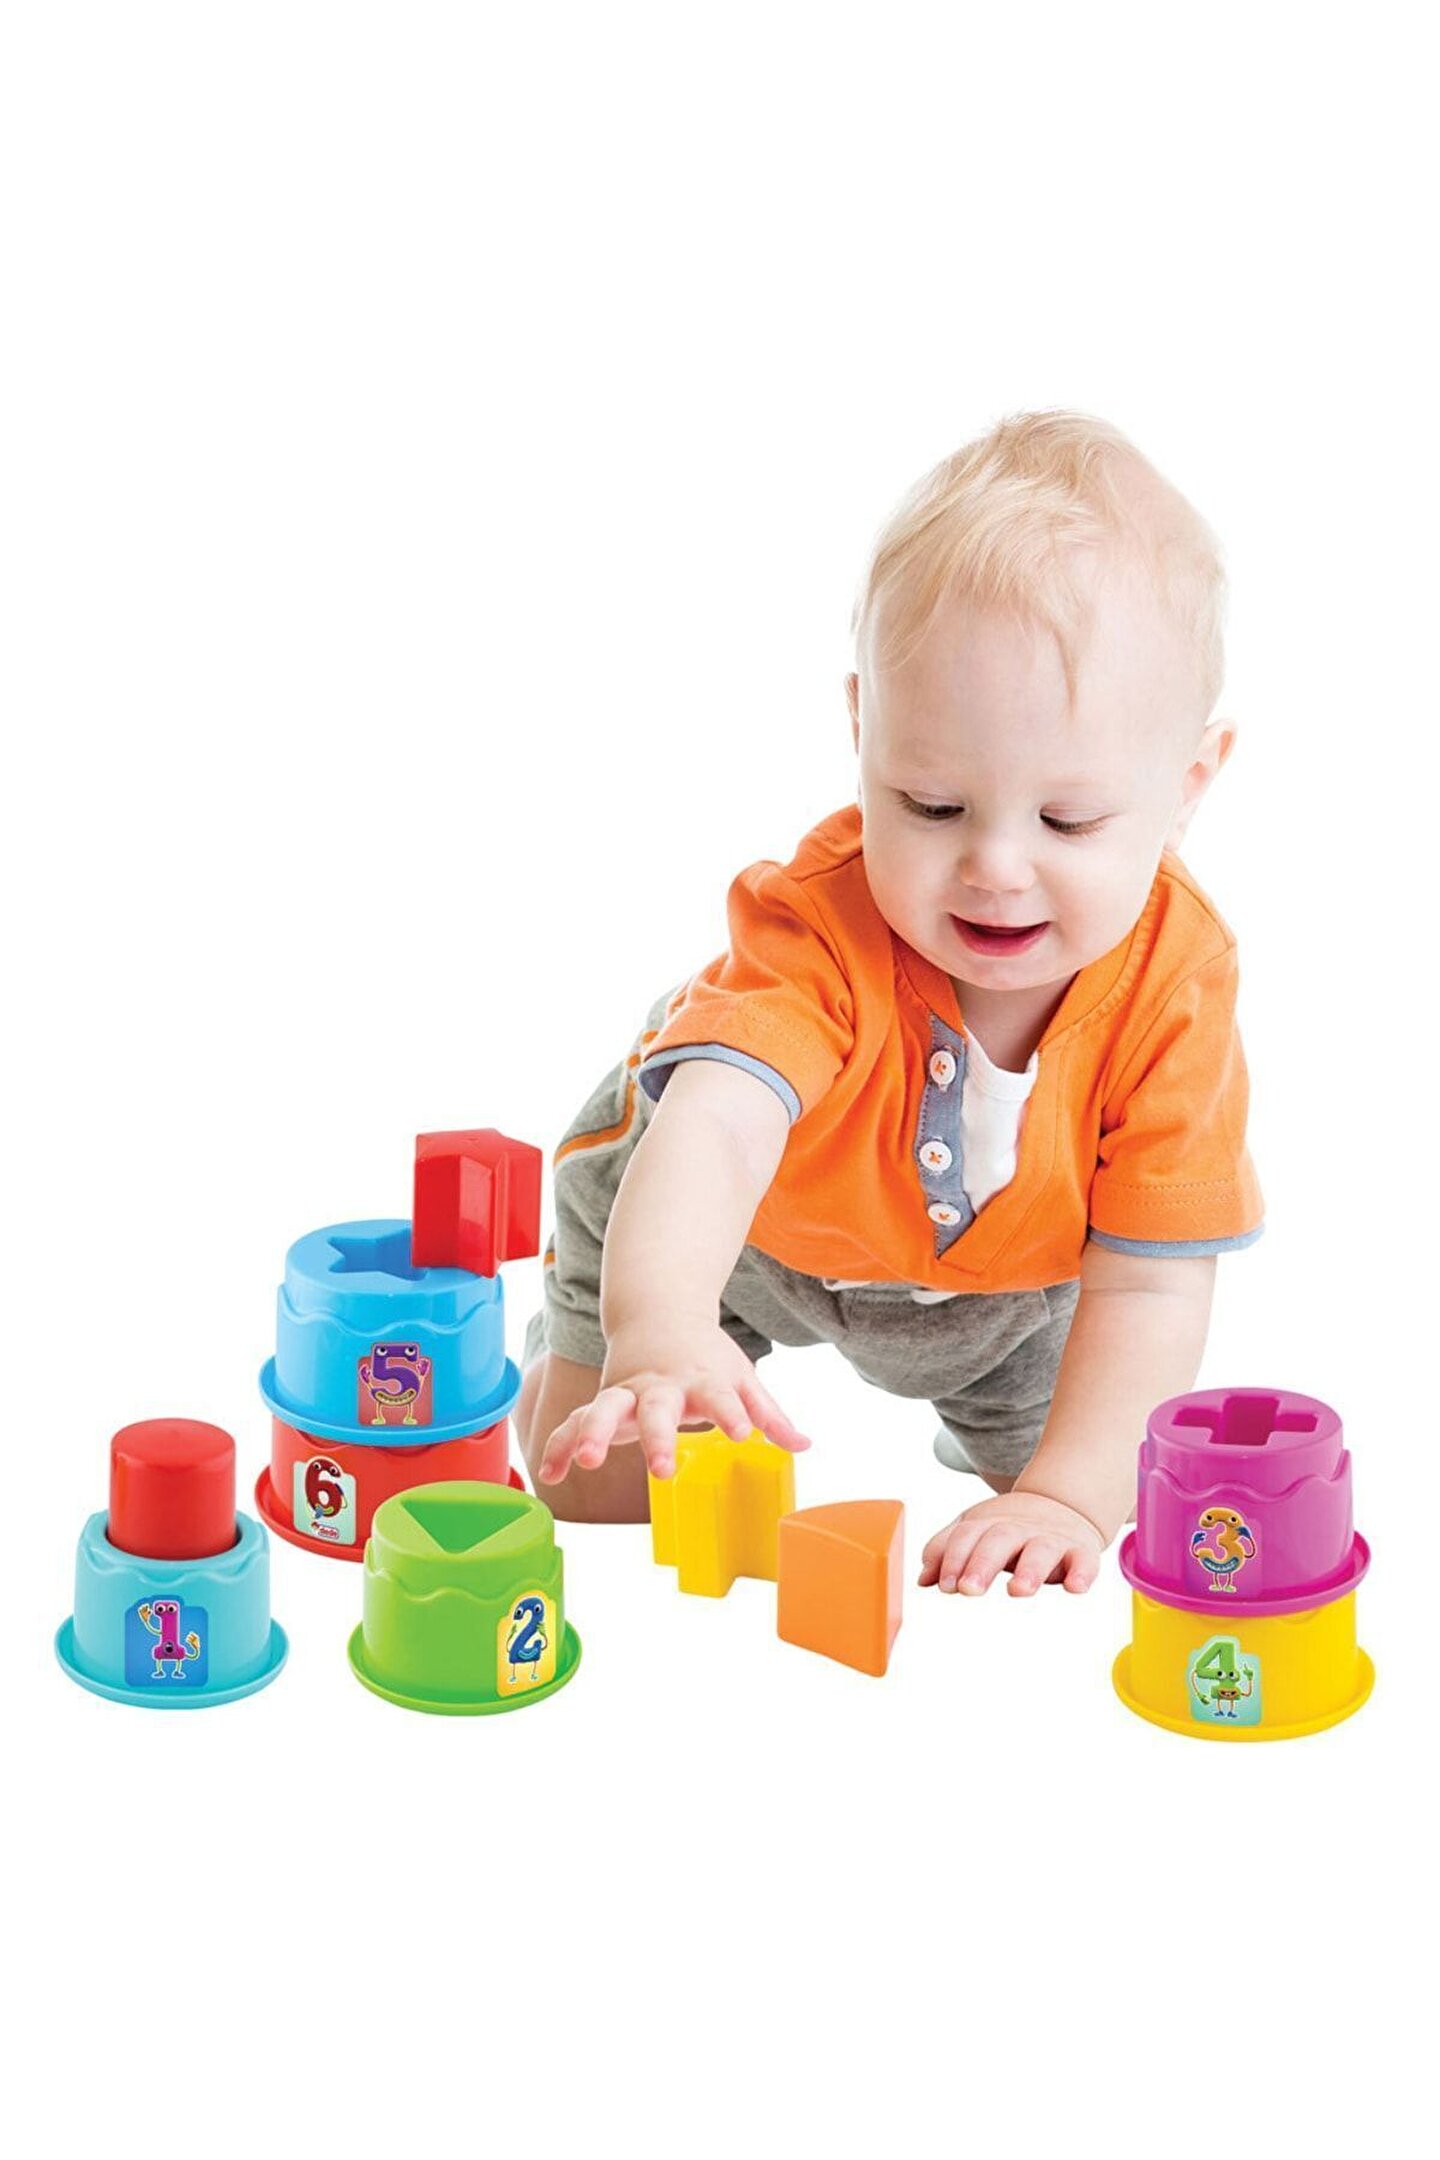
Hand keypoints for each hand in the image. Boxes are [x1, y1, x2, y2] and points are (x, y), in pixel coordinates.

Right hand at [536, 1319, 809, 1484]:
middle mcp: (658, 1386)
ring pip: (603, 1410)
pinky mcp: (601, 1403)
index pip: (718, 1396)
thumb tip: (803, 1445)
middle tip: (661, 1467)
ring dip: (593, 1434)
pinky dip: (559, 1446)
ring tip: (587, 1460)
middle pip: (655, 1408)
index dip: (731, 1415)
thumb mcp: (740, 1378)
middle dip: (656, 1437)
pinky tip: (549, 1473)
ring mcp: (625, 1393)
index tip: (741, 1434)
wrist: (658, 1312)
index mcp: (698, 1379)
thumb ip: (767, 1413)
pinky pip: (573, 1424)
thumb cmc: (703, 1355)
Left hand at [919, 1491, 1104, 1596]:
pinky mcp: (1080, 1551)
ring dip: (1029, 1570)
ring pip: (1041, 1550)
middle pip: (999, 1540)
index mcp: (987, 1524)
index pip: (965, 1536)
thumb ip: (946, 1551)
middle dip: (982, 1564)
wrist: (1061, 1503)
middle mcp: (1018, 1529)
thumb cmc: (1007, 1528)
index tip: (945, 1585)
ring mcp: (1050, 1539)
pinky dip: (1081, 1573)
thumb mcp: (974, 1530)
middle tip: (969, 1589)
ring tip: (1018, 1590)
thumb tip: (923, 1579)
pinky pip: (1084, 1561)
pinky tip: (1074, 1587)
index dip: (953, 1559)